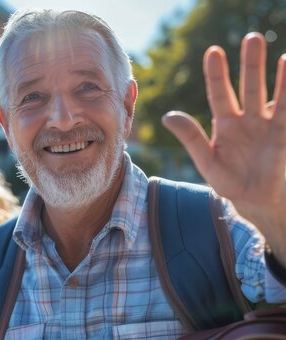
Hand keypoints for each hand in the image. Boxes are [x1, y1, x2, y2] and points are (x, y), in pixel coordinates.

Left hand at [163, 33, 285, 210]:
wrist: (253, 200)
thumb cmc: (228, 181)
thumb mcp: (206, 162)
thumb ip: (191, 138)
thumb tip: (167, 116)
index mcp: (225, 124)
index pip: (219, 93)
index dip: (217, 74)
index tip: (214, 52)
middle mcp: (246, 119)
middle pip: (249, 87)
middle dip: (251, 64)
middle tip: (252, 38)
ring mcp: (266, 125)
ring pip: (271, 95)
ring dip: (278, 76)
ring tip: (283, 55)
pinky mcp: (281, 134)